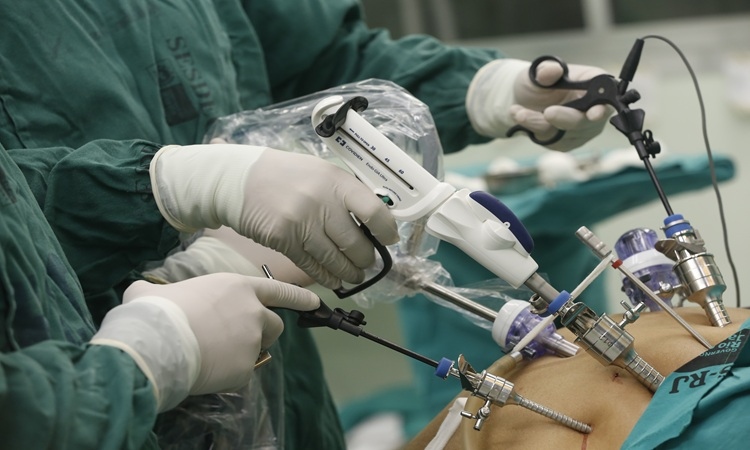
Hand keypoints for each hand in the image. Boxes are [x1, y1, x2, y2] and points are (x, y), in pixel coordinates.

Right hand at [90, 274, 319, 410]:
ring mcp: (252, 340)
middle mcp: (252, 311)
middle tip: (237, 339)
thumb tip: (143, 296)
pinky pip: (241, 372)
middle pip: (274, 324)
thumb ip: (164, 292)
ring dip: (246, 351)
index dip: (297, 295)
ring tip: (215, 353)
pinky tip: (206, 369)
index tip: (314, 302)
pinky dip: (227, 374)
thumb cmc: (155, 312)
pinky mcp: (246, 367)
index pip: (277, 289)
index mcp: (236, 287)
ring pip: (258, 348)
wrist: (157, 343)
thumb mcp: (154, 292)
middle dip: (263, 332)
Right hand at [149, 144, 399, 288]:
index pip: (374, 211)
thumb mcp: (320, 172)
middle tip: (368, 262)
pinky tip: (334, 280)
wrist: (239, 180)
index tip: (389, 239)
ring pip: (336, 260)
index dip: (386, 230)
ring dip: (349, 272)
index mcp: (337, 181)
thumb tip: (376, 220)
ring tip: (355, 276)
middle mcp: (321, 201)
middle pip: (356, 243)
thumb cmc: (286, 176)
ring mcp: (301, 222)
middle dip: (366, 259)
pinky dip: (327, 276)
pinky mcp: (283, 240)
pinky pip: (312, 265)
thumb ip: (346, 193)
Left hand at [466, 59, 611, 150]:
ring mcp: (583, 129)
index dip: (602, 107)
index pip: (607, 97)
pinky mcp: (569, 142)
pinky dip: (535, 130)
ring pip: (566, 133)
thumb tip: (552, 70)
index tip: (594, 113)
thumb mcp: (537, 72)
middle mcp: (594, 109)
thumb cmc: (538, 83)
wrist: (524, 101)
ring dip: (539, 124)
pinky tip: (521, 117)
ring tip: (519, 112)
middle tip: (548, 113)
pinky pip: (554, 141)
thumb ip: (546, 71)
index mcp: (594, 84)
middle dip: (565, 118)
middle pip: (586, 121)